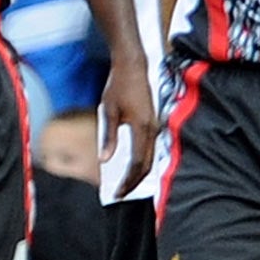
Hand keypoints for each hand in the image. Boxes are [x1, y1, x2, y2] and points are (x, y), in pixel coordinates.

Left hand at [99, 58, 157, 197]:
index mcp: (142, 128)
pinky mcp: (153, 123)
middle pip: (146, 164)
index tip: (117, 192)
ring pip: (150, 157)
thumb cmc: (119, 86)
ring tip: (123, 184)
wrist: (134, 66)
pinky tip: (129, 166)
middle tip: (119, 193)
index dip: (127, 180)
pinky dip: (141, 161)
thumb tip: (105, 159)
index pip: (137, 163)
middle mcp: (152, 130)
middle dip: (134, 181)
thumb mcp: (108, 111)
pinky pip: (149, 148)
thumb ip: (108, 137)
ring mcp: (155, 126)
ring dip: (138, 173)